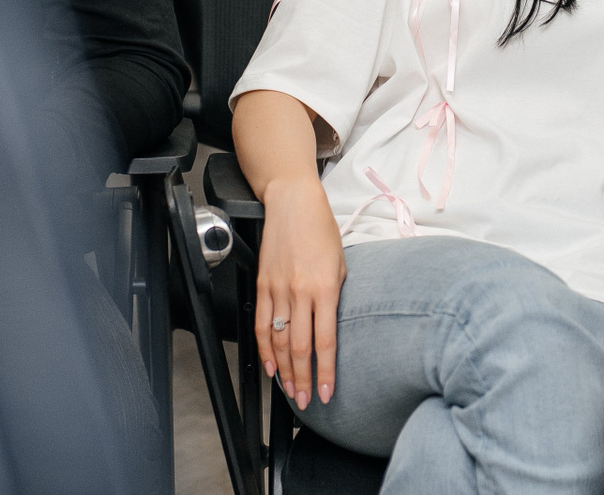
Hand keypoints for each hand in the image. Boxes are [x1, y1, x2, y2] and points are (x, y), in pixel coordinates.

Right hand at [254, 177, 346, 409]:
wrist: (293, 202)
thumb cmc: (321, 229)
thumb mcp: (342, 262)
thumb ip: (337, 295)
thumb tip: (333, 325)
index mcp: (326, 288)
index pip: (325, 341)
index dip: (326, 371)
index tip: (327, 392)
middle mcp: (300, 292)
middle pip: (298, 347)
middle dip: (303, 379)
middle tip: (307, 401)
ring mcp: (278, 289)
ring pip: (277, 341)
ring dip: (283, 370)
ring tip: (290, 390)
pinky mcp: (262, 284)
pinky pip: (261, 323)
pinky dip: (263, 348)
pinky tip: (269, 365)